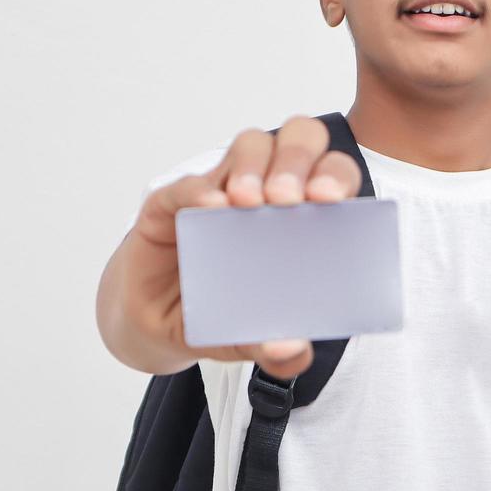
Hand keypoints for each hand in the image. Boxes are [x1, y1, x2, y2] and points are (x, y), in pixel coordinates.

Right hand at [125, 114, 361, 378]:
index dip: (335, 176)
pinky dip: (200, 188)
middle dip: (298, 160)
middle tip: (287, 200)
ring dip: (253, 167)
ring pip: (250, 146)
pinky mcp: (173, 202)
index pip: (332, 173)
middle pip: (297, 139)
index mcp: (303, 214)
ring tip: (249, 203)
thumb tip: (292, 351)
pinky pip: (189, 182)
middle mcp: (267, 189)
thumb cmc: (220, 313)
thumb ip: (278, 351)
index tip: (330, 201)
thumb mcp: (251, 339)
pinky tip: (211, 206)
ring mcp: (221, 189)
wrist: (156, 323)